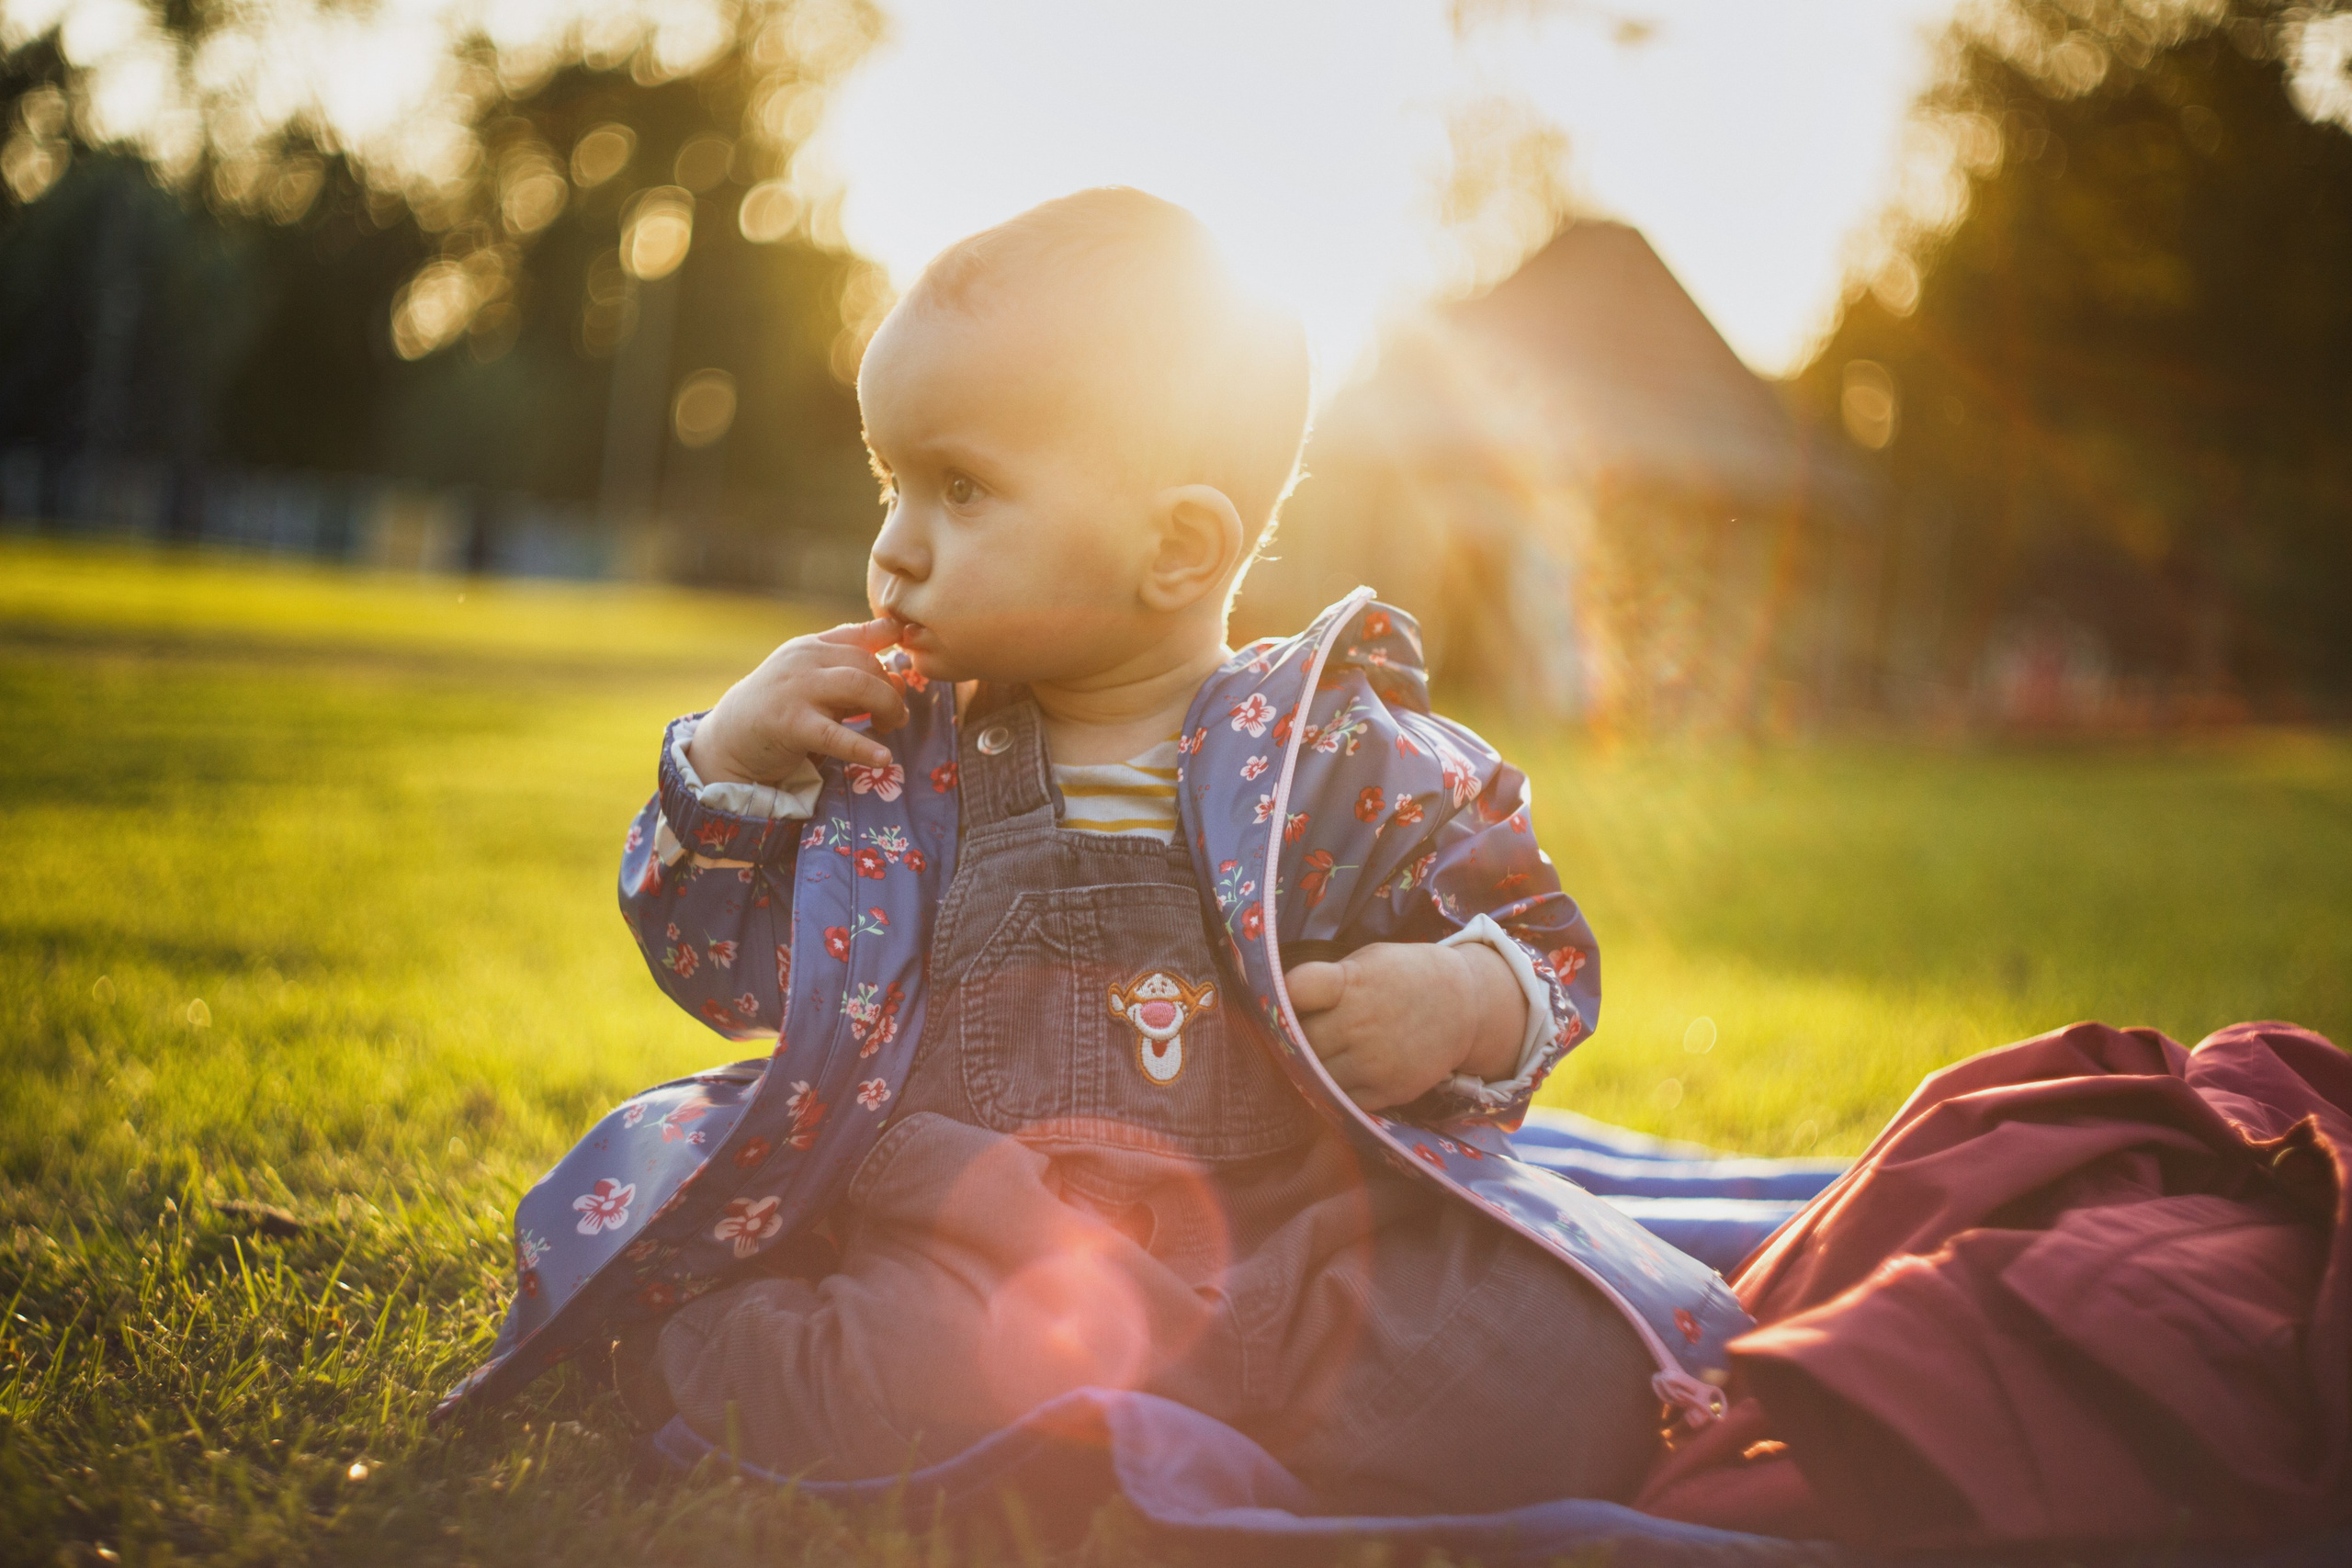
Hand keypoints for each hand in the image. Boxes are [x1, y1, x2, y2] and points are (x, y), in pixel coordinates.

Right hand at [685, 618, 908, 785]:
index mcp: (811, 647)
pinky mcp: (791, 724)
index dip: (892, 638)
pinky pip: (836, 735)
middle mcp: (804, 661)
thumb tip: (899, 677)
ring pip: (859, 687)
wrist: (730, 737)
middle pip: (867, 663)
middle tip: (896, 716)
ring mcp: (796, 690)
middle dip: (891, 690)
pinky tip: (884, 758)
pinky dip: (864, 748)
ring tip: (890, 727)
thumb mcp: (814, 681)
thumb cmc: (782, 709)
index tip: (913, 646)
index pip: (859, 634)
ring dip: (887, 708)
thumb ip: (851, 674)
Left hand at [1284, 940, 1526, 1110]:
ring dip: (1305, 1069)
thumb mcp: (1369, 962)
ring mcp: (1375, 1061)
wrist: (1465, 1006)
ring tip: (1305, 1059)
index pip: (1298, 988)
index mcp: (1353, 982)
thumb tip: (1281, 1001)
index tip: (1278, 1000)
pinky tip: (1329, 1078)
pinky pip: (1341, 1100)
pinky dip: (1329, 1092)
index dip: (1280, 995)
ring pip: (1314, 1075)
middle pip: (1300, 1040)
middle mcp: (1361, 1023)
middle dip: (1289, 1039)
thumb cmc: (1405, 977)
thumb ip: (1330, 981)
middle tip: (1284, 1037)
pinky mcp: (1388, 1090)